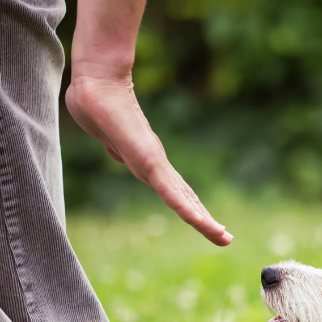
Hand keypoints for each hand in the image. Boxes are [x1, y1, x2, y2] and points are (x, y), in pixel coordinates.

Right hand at [66, 65, 231, 246]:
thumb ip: (115, 145)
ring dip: (202, 221)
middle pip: (184, 199)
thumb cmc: (96, 102)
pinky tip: (200, 222)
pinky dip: (185, 208)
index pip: (173, 191)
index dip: (188, 208)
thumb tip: (118, 151)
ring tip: (223, 237)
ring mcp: (153, 163)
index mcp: (147, 161)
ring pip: (182, 200)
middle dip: (204, 221)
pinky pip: (169, 191)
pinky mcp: (149, 160)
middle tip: (226, 239)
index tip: (204, 223)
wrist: (95, 82)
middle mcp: (155, 165)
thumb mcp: (106, 134)